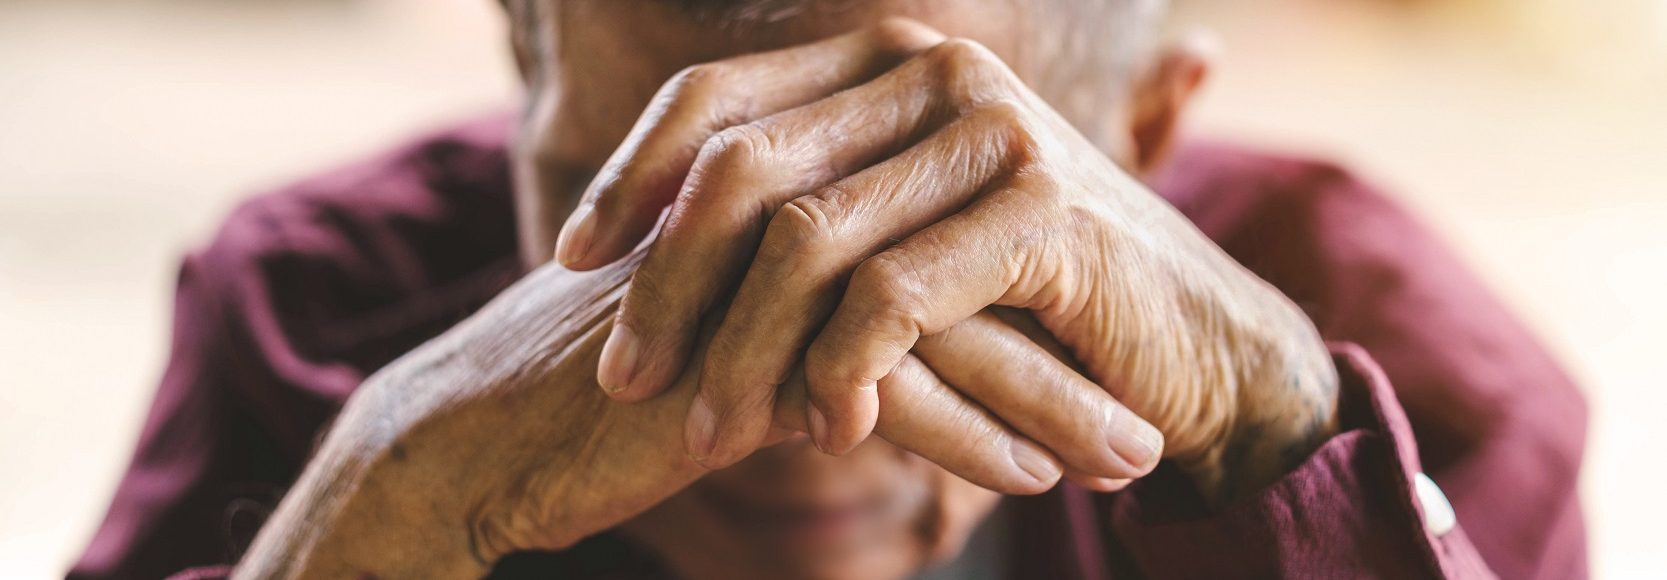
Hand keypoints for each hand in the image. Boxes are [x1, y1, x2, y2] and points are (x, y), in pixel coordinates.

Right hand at [235, 252, 1122, 577]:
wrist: (477, 439)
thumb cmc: (601, 395)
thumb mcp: (720, 341)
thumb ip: (810, 323)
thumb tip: (904, 359)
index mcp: (781, 210)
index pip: (938, 237)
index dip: (1031, 301)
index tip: (1111, 356)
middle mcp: (776, 228)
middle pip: (959, 274)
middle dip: (1068, 349)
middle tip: (1159, 408)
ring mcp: (756, 289)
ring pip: (939, 333)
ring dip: (1045, 400)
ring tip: (1130, 458)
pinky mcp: (733, 361)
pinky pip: (878, 396)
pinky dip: (965, 439)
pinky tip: (1031, 478)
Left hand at [556, 18, 1337, 500]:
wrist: (1189, 349)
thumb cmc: (1025, 306)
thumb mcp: (899, 243)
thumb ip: (804, 217)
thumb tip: (645, 246)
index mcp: (888, 62)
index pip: (717, 97)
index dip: (630, 176)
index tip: (568, 261)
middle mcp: (937, 73)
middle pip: (742, 169)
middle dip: (665, 282)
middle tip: (623, 375)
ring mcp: (996, 132)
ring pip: (806, 242)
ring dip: (743, 349)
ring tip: (708, 428)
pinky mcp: (1044, 212)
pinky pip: (894, 296)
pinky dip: (843, 369)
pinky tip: (827, 428)